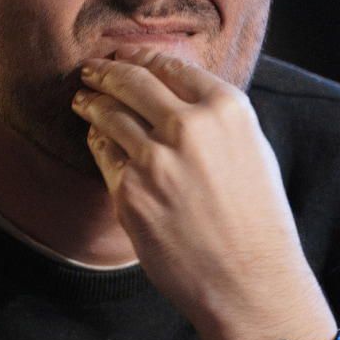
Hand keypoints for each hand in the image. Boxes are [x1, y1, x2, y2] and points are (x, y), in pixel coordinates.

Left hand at [71, 47, 335, 339]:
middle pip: (132, 81)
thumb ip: (214, 118)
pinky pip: (103, 154)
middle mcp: (190, 127)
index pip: (171, 67)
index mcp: (227, 110)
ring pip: (109, 114)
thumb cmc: (256, 221)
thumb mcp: (251, 150)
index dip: (141, 58)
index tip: (126, 56)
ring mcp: (155, 160)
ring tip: (82, 99)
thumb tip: (173, 93)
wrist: (249, 282)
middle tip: (91, 69)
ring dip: (92, 102)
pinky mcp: (129, 192)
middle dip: (106, 71)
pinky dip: (97, 141)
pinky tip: (94, 136)